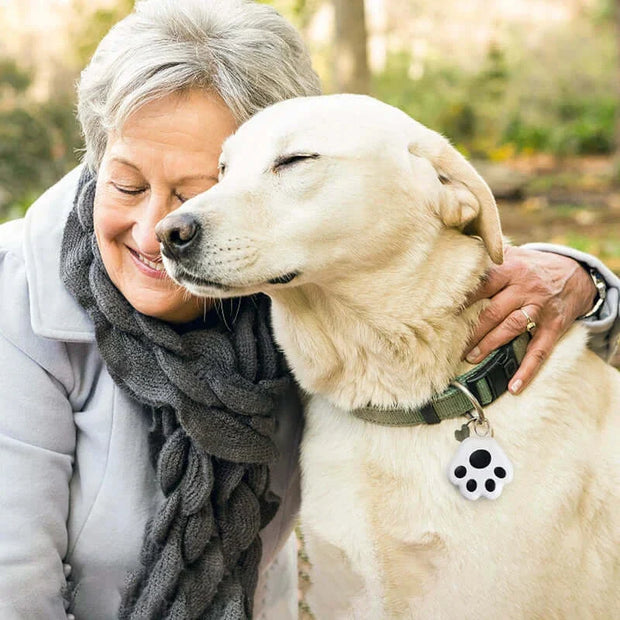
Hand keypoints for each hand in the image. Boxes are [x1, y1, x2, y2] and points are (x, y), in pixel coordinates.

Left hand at [464, 246, 596, 393]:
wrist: (576, 273)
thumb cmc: (532, 266)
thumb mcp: (513, 254)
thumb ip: (487, 259)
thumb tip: (453, 257)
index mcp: (511, 269)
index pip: (482, 285)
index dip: (462, 299)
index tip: (441, 312)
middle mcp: (525, 288)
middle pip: (493, 311)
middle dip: (471, 329)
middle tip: (450, 344)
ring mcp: (540, 308)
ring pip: (512, 328)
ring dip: (490, 345)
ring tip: (471, 358)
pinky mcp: (554, 326)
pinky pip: (540, 351)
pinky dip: (528, 370)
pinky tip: (514, 386)